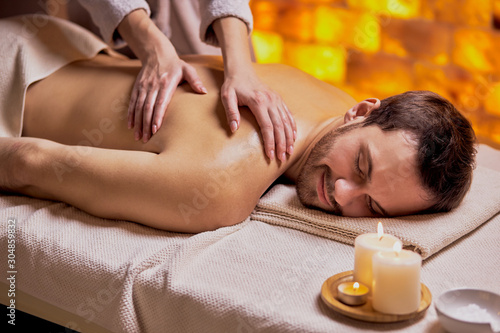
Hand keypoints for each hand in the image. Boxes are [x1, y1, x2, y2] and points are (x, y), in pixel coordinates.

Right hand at [117, 9, 206, 141]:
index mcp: (166, 84)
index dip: (157, 116)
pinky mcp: (137, 88)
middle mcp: (152, 86)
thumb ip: (195, 80)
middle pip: (147, 108)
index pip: (160, 102)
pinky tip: (130, 125)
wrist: (156, 53)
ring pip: (139, 107)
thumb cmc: (175, 65)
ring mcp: (143, 87)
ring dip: (138, 123)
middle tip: (146, 139)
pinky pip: (132, 103)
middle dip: (146, 124)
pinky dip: (130, 114)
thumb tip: (204, 91)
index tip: (155, 129)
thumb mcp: (188, 69)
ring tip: (138, 137)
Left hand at [221, 69, 296, 161]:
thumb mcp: (227, 97)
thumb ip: (231, 112)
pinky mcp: (279, 99)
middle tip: (282, 159)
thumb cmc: (233, 85)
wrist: (242, 70)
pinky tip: (294, 138)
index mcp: (258, 102)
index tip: (270, 155)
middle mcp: (270, 101)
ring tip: (289, 152)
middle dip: (282, 144)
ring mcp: (276, 100)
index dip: (270, 142)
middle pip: (280, 126)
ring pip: (286, 122)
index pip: (267, 127)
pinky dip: (292, 127)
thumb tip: (234, 129)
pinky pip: (288, 115)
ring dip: (289, 138)